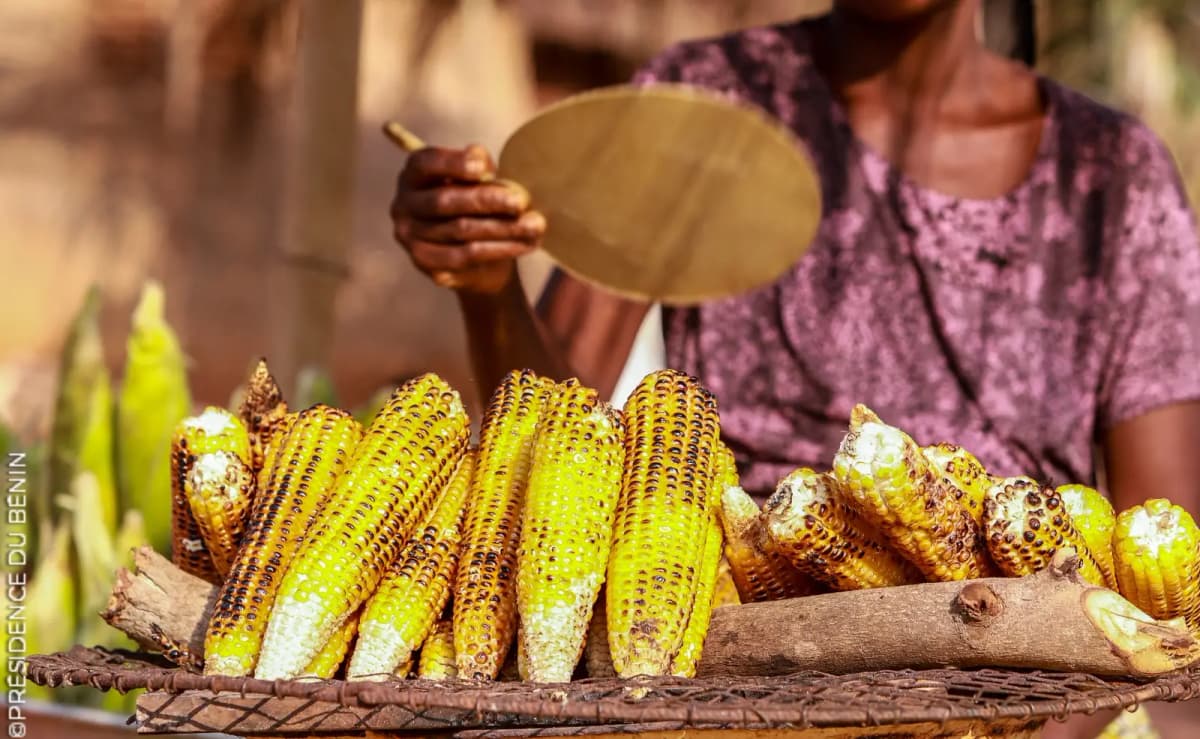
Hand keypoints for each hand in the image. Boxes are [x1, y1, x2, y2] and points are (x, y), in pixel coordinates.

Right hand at [390, 144, 546, 294]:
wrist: (479, 257)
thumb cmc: (478, 205)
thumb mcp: (481, 180)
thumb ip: (479, 167)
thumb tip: (480, 161)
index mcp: (414, 174)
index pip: (427, 163)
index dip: (453, 163)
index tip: (483, 168)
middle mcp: (404, 204)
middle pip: (445, 201)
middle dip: (486, 200)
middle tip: (521, 202)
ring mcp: (410, 236)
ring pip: (460, 231)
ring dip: (502, 228)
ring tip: (535, 225)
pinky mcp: (425, 263)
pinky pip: (464, 256)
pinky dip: (498, 250)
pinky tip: (524, 244)